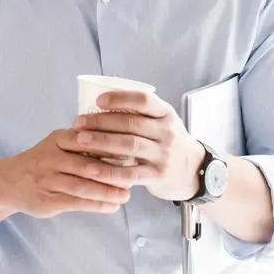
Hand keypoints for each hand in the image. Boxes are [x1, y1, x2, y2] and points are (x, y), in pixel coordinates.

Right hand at [5, 129, 140, 218]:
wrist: (10, 181)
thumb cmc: (43, 160)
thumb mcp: (58, 144)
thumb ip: (82, 143)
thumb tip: (121, 147)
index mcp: (58, 139)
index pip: (87, 140)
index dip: (110, 147)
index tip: (131, 153)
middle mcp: (51, 158)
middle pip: (87, 165)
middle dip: (113, 173)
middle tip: (133, 178)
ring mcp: (48, 180)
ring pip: (83, 186)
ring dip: (107, 192)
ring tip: (125, 195)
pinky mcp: (47, 200)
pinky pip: (77, 203)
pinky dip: (97, 205)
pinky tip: (112, 206)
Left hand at [67, 90, 204, 201]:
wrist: (194, 171)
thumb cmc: (168, 142)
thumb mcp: (163, 123)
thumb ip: (141, 114)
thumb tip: (100, 103)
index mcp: (166, 114)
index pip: (144, 100)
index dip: (120, 98)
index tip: (98, 100)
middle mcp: (167, 132)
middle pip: (131, 123)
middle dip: (101, 121)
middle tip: (79, 122)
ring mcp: (163, 155)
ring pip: (129, 145)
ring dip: (101, 142)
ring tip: (80, 139)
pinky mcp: (158, 176)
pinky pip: (130, 174)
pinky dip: (109, 171)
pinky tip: (92, 169)